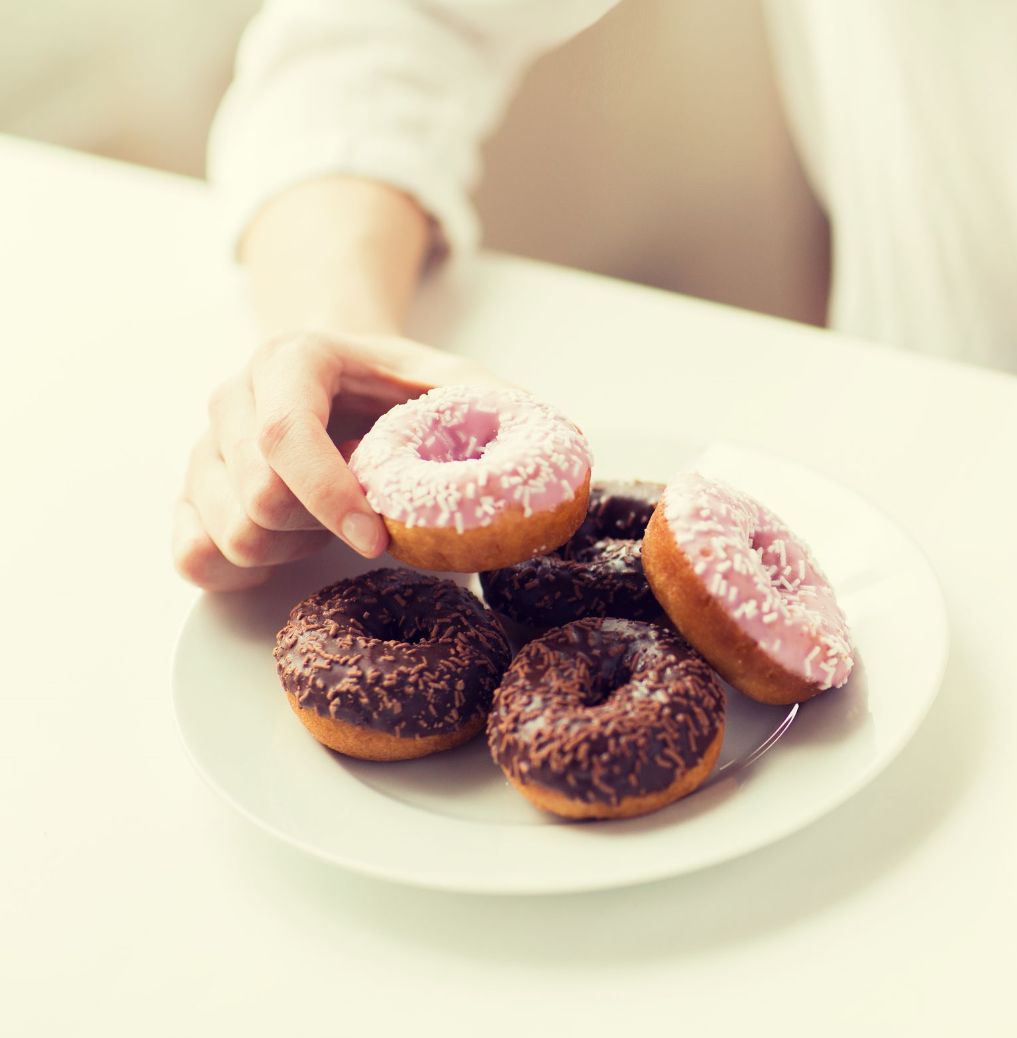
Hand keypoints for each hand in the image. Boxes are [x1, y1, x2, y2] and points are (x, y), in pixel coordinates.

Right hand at [173, 331, 503, 590]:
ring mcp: (203, 450)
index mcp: (291, 360)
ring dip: (291, 550)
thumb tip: (553, 443)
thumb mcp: (451, 381)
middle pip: (257, 497)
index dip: (330, 496)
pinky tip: (292, 548)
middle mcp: (232, 399)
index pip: (285, 434)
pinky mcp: (190, 497)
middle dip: (322, 528)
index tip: (378, 538)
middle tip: (367, 520)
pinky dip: (246, 570)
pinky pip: (193, 558)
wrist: (342, 377)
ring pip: (229, 535)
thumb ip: (493, 404)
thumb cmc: (398, 388)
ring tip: (330, 525)